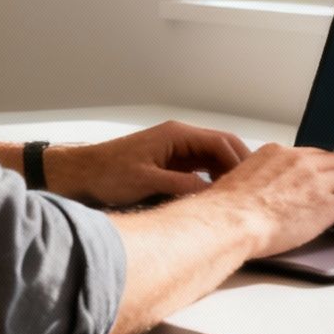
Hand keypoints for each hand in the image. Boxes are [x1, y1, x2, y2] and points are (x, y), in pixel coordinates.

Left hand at [47, 120, 251, 207]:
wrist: (81, 174)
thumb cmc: (106, 174)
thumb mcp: (145, 181)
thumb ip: (179, 184)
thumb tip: (208, 192)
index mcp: (176, 135)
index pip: (221, 143)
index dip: (239, 162)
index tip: (250, 183)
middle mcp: (180, 138)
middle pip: (222, 148)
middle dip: (239, 167)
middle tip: (252, 191)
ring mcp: (176, 150)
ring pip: (214, 159)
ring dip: (227, 174)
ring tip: (240, 197)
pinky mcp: (171, 163)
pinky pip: (201, 168)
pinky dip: (213, 180)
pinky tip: (218, 198)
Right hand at [196, 145, 333, 258]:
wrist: (227, 222)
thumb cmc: (225, 211)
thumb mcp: (240, 181)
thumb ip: (258, 180)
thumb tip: (258, 195)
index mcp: (279, 154)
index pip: (316, 155)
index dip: (331, 169)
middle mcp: (300, 162)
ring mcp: (315, 182)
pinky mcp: (326, 205)